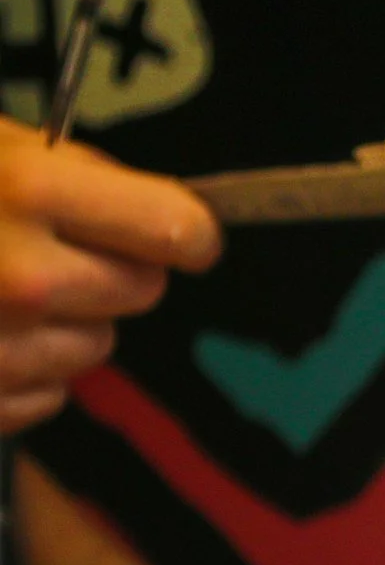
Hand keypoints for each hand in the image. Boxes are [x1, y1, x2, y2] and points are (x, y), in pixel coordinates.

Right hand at [0, 118, 218, 432]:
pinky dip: (21, 369)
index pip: (176, 229)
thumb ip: (73, 171)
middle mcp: (21, 277)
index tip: (181, 234)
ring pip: (97, 346)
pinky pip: (48, 393)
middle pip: (142, 290)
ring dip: (62, 324)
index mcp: (26, 193)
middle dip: (109, 270)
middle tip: (47, 250)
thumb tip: (159, 205)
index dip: (185, 232)